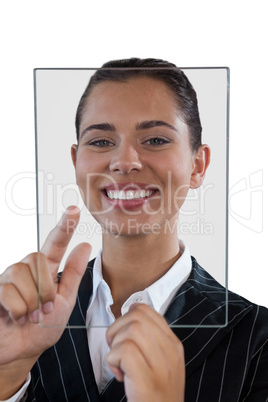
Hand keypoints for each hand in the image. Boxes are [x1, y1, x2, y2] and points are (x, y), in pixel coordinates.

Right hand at [0, 206, 90, 398]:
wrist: (22, 351)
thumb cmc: (43, 327)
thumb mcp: (65, 302)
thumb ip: (73, 274)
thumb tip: (85, 245)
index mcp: (46, 271)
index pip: (55, 243)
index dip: (64, 226)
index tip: (73, 210)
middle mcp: (26, 270)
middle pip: (35, 258)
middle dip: (45, 287)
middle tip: (46, 309)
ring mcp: (8, 280)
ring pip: (20, 272)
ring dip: (31, 300)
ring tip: (32, 316)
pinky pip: (7, 290)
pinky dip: (18, 309)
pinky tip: (17, 318)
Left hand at [106, 304, 184, 401]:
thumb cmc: (154, 396)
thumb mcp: (160, 364)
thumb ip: (149, 341)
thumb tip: (126, 319)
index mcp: (173, 344)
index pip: (145, 310)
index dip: (126, 319)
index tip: (124, 338)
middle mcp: (171, 350)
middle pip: (136, 316)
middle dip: (117, 329)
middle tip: (118, 351)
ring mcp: (162, 365)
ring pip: (130, 330)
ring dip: (115, 346)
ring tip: (120, 365)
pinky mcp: (148, 379)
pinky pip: (124, 350)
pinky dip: (113, 360)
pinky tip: (120, 376)